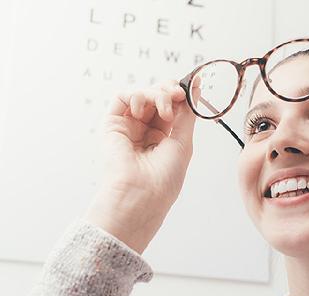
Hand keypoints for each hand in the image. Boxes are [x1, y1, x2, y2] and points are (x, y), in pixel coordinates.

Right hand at [84, 80, 196, 253]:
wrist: (141, 194)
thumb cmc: (163, 178)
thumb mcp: (183, 141)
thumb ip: (187, 113)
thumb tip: (196, 87)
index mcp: (162, 137)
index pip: (171, 106)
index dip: (180, 94)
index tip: (189, 88)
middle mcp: (144, 131)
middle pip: (157, 96)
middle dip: (169, 90)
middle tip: (178, 94)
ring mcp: (128, 127)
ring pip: (142, 94)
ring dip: (156, 95)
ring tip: (164, 111)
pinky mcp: (112, 124)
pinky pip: (122, 97)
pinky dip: (135, 96)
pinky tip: (142, 111)